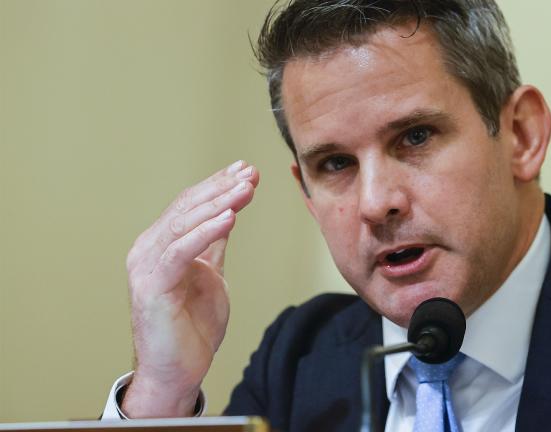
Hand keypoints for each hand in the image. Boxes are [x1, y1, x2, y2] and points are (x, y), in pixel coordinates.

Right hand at [122, 160, 257, 417]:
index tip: (246, 170)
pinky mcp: (153, 286)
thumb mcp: (210, 275)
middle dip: (221, 188)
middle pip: (186, 208)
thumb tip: (227, 213)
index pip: (189, 205)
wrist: (177, 371)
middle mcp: (148, 250)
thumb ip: (212, 245)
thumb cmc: (191, 327)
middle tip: (251, 173)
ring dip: (218, 203)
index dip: (217, 185)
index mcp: (160, 245)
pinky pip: (180, 251)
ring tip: (246, 188)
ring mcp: (147, 267)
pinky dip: (205, 232)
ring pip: (183, 224)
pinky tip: (229, 217)